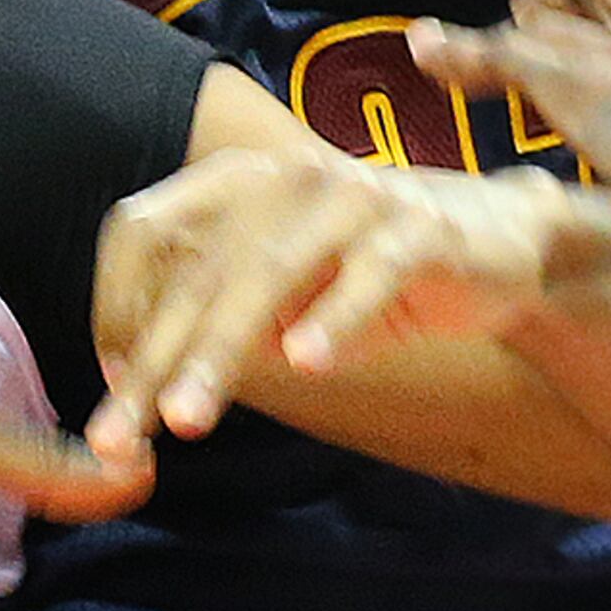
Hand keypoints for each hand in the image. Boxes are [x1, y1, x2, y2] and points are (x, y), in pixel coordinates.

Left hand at [86, 144, 610, 458]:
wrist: (499, 243)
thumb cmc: (371, 273)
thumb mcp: (286, 294)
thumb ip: (219, 321)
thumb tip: (133, 382)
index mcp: (239, 182)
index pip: (145, 231)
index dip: (114, 305)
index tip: (111, 380)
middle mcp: (286, 176)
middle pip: (197, 268)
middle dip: (154, 357)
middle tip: (118, 434)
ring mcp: (354, 197)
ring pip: (268, 273)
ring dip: (220, 350)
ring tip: (186, 418)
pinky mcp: (419, 228)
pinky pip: (368, 276)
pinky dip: (334, 319)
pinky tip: (306, 364)